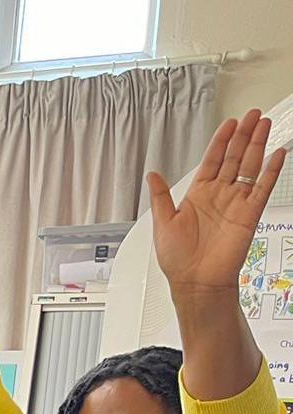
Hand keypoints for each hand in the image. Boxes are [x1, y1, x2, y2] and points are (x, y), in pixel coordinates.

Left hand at [148, 110, 284, 296]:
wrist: (195, 282)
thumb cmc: (178, 258)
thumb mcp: (162, 222)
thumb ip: (160, 196)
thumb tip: (152, 174)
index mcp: (198, 194)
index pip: (212, 160)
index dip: (221, 141)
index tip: (229, 124)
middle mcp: (219, 195)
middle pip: (234, 158)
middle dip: (243, 135)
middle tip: (253, 115)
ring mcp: (236, 203)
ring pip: (249, 167)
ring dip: (257, 145)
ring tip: (264, 125)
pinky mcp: (249, 214)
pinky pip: (262, 188)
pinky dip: (271, 171)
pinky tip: (277, 154)